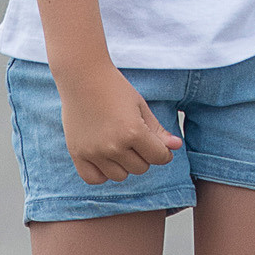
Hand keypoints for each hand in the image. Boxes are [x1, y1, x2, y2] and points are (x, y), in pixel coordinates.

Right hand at [58, 65, 183, 184]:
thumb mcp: (141, 106)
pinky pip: (94, 179)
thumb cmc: (115, 88)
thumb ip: (158, 130)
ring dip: (124, 165)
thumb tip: (176, 147)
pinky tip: (105, 158)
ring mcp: (94, 152)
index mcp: (133, 132)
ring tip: (120, 146)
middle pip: (140, 168)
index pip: (158, 157)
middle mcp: (114, 146)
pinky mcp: (77, 154)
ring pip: (120, 176)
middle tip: (136, 139)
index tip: (159, 146)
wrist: (82, 76)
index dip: (163, 152)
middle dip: (143, 156)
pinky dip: (103, 173)